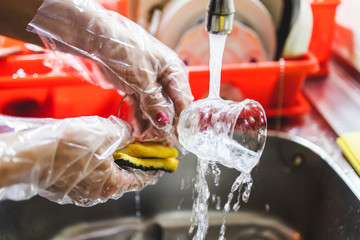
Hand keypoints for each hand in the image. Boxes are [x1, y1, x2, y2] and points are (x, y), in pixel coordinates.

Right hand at [0, 115, 161, 205]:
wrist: (31, 155)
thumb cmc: (68, 147)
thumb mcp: (106, 133)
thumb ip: (126, 135)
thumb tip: (132, 135)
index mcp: (113, 184)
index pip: (143, 178)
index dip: (155, 166)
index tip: (163, 160)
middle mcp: (99, 194)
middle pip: (125, 177)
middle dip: (133, 161)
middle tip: (138, 147)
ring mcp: (82, 194)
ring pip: (107, 177)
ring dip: (114, 163)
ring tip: (114, 145)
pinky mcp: (69, 188)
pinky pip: (90, 177)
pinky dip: (98, 166)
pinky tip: (93, 152)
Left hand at [28, 0, 192, 141]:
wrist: (98, 42)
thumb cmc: (123, 52)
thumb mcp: (141, 79)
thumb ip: (155, 102)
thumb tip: (165, 123)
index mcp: (173, 71)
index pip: (183, 100)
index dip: (180, 120)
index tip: (175, 137)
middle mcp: (165, 79)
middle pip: (170, 107)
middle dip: (162, 124)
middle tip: (156, 140)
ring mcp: (151, 85)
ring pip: (156, 110)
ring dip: (150, 124)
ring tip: (143, 136)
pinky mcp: (138, 89)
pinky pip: (143, 108)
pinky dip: (140, 118)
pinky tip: (136, 129)